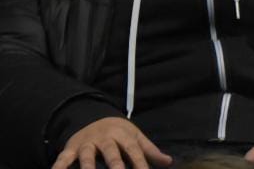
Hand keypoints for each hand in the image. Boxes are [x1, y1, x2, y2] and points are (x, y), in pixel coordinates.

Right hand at [52, 117, 171, 168]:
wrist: (93, 116)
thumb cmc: (119, 133)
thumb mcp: (135, 137)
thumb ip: (149, 151)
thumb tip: (169, 161)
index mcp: (123, 135)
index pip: (134, 151)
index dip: (140, 163)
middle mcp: (105, 139)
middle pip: (111, 152)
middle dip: (115, 165)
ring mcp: (87, 143)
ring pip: (87, 156)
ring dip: (87, 167)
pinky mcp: (71, 148)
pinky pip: (63, 158)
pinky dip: (59, 166)